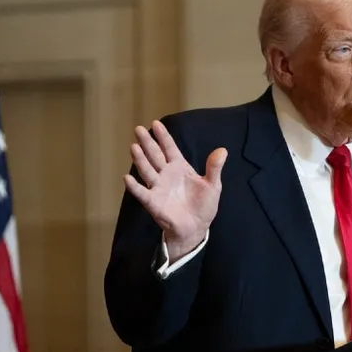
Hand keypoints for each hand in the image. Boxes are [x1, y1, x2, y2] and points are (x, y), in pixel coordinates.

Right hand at [123, 121, 226, 259]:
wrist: (196, 228)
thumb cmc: (203, 205)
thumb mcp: (213, 185)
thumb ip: (214, 168)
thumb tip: (223, 150)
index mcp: (180, 167)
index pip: (170, 148)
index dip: (163, 136)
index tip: (156, 123)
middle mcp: (166, 174)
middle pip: (155, 155)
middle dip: (147, 142)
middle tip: (138, 129)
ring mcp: (158, 187)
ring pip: (147, 170)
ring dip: (140, 159)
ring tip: (134, 147)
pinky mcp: (154, 202)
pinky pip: (142, 193)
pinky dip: (135, 186)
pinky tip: (127, 178)